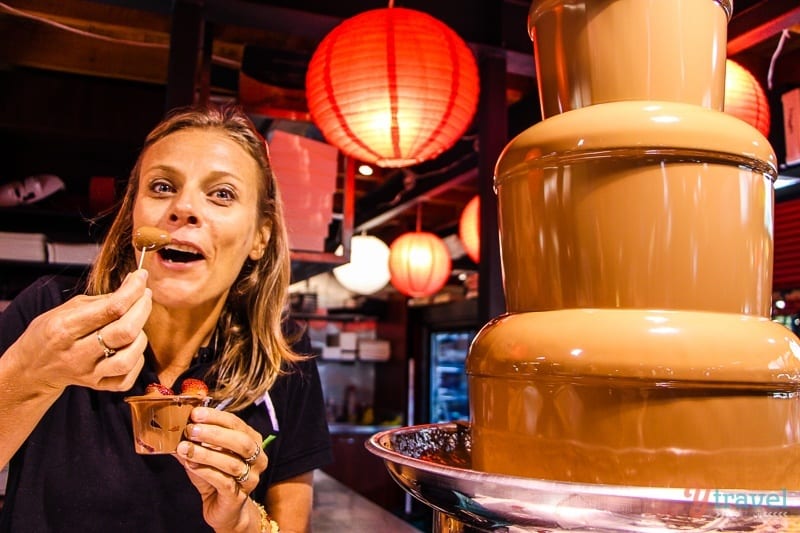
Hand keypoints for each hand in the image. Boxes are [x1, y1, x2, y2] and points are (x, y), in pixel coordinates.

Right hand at [9, 269, 150, 391]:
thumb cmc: (51, 332)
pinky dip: (137, 361)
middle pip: (125, 331)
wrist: (32, 367)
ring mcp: (88, 373)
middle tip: (144, 296)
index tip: (141, 277)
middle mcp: (76, 353)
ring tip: (136, 325)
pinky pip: (127, 378)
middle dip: (142, 308)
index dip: (133, 290)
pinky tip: (131, 348)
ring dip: (141, 337)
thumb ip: (102, 300)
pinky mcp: (97, 386)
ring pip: (129, 358)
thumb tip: (134, 285)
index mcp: (65, 328)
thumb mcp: (67, 309)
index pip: (111, 308)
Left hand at [175, 406, 268, 530]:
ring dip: (205, 454)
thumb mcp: (205, 453)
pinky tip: (190, 465)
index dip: (216, 417)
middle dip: (215, 434)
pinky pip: (224, 481)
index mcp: (252, 441)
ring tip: (184, 448)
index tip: (195, 414)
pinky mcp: (239, 496)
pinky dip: (205, 471)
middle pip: (241, 442)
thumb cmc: (214, 475)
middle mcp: (258, 459)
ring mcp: (251, 479)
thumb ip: (195, 439)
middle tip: (191, 430)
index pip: (237, 424)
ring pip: (231, 463)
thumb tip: (173, 423)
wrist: (222, 508)